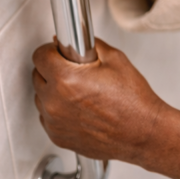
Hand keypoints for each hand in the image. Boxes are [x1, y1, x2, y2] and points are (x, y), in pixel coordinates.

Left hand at [32, 38, 165, 163]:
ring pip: (41, 97)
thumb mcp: (115, 59)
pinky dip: (58, 110)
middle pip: (37, 75)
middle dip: (52, 69)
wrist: (142, 132)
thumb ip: (90, 45)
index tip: (59, 52)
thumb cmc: (133, 100)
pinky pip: (47, 116)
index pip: (39, 55)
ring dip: (53, 91)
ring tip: (78, 92)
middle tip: (73, 71)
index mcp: (66, 79)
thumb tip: (73, 42)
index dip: (51, 50)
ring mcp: (54, 122)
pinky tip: (79, 108)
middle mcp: (55, 102)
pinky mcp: (57, 136)